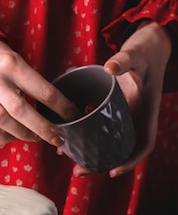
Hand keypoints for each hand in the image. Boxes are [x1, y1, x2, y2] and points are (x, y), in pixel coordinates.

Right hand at [0, 40, 80, 145]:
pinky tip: (11, 136)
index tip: (72, 117)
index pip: (43, 90)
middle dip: (44, 129)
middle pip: (22, 111)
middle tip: (58, 138)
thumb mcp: (15, 58)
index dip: (61, 107)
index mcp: (12, 65)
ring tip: (36, 137)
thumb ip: (30, 81)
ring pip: (4, 123)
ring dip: (24, 135)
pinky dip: (1, 137)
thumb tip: (52, 106)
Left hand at [74, 21, 171, 177]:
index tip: (113, 171)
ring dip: (91, 153)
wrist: (146, 43)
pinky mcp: (112, 109)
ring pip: (108, 141)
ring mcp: (123, 115)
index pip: (144, 144)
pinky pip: (99, 126)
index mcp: (146, 112)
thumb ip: (124, 59)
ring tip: (68, 161)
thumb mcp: (136, 53)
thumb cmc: (145, 50)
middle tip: (78, 171)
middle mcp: (134, 118)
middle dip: (101, 164)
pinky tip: (68, 137)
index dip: (131, 161)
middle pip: (121, 150)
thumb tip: (109, 67)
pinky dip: (86, 134)